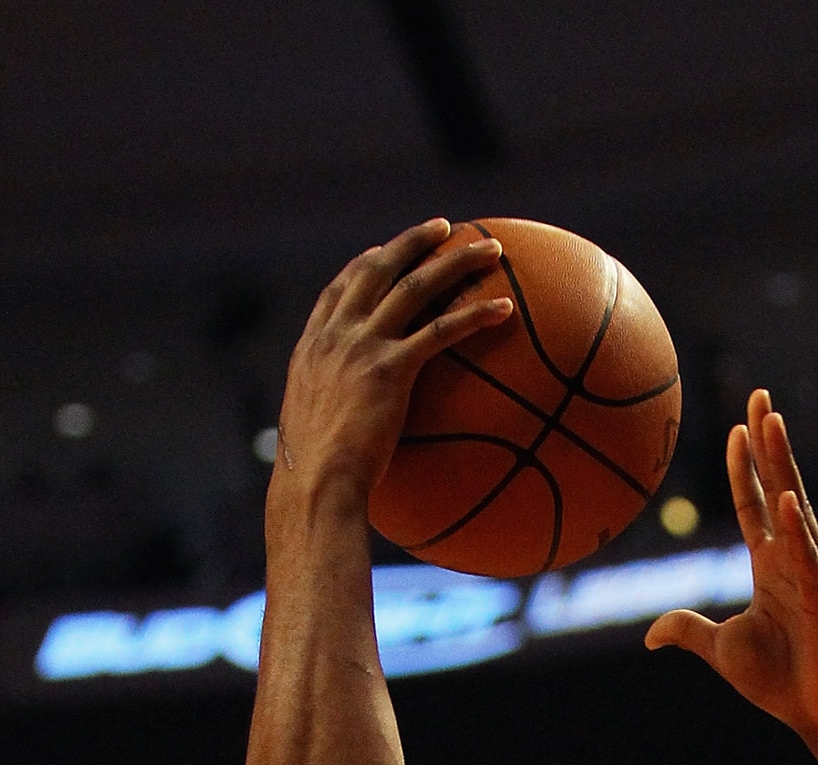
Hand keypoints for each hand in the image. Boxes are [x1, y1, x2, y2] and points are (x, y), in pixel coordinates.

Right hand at [273, 219, 513, 503]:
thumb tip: (349, 445)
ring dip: (456, 260)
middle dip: (414, 242)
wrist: (315, 484)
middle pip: (379, 270)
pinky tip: (505, 308)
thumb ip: (333, 421)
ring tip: (490, 249)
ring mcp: (363, 346)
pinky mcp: (391, 368)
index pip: (338, 291)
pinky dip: (475, 314)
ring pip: (416, 286)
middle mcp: (336, 335)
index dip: (362, 266)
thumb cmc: (317, 480)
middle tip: (443, 226)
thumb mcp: (314, 439)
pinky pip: (442, 330)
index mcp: (313, 347)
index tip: (381, 250)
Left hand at [645, 391, 817, 764]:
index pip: (754, 505)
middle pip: (779, 487)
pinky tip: (789, 499)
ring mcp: (812, 574)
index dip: (744, 468)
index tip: (735, 429)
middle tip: (760, 396)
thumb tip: (650, 634)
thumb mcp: (720, 650)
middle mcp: (793, 560)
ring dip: (784, 464)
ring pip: (796, 508)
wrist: (816, 716)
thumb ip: (689, 630)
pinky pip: (808, 558)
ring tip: (773, 422)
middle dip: (768, 443)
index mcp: (769, 567)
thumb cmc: (779, 682)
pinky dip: (798, 530)